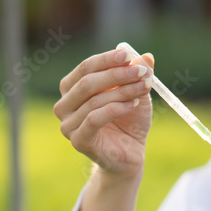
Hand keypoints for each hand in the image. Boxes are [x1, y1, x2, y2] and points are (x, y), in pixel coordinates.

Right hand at [53, 48, 154, 179]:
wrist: (130, 154)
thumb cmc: (128, 121)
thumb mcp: (136, 92)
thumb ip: (138, 74)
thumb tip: (145, 57)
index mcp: (71, 89)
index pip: (85, 68)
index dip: (107, 59)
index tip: (129, 55)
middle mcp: (64, 105)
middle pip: (87, 82)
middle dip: (117, 74)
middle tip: (141, 73)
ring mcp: (68, 125)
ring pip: (94, 101)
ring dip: (122, 92)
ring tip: (143, 89)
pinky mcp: (78, 141)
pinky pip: (93, 119)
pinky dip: (115, 109)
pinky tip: (133, 105)